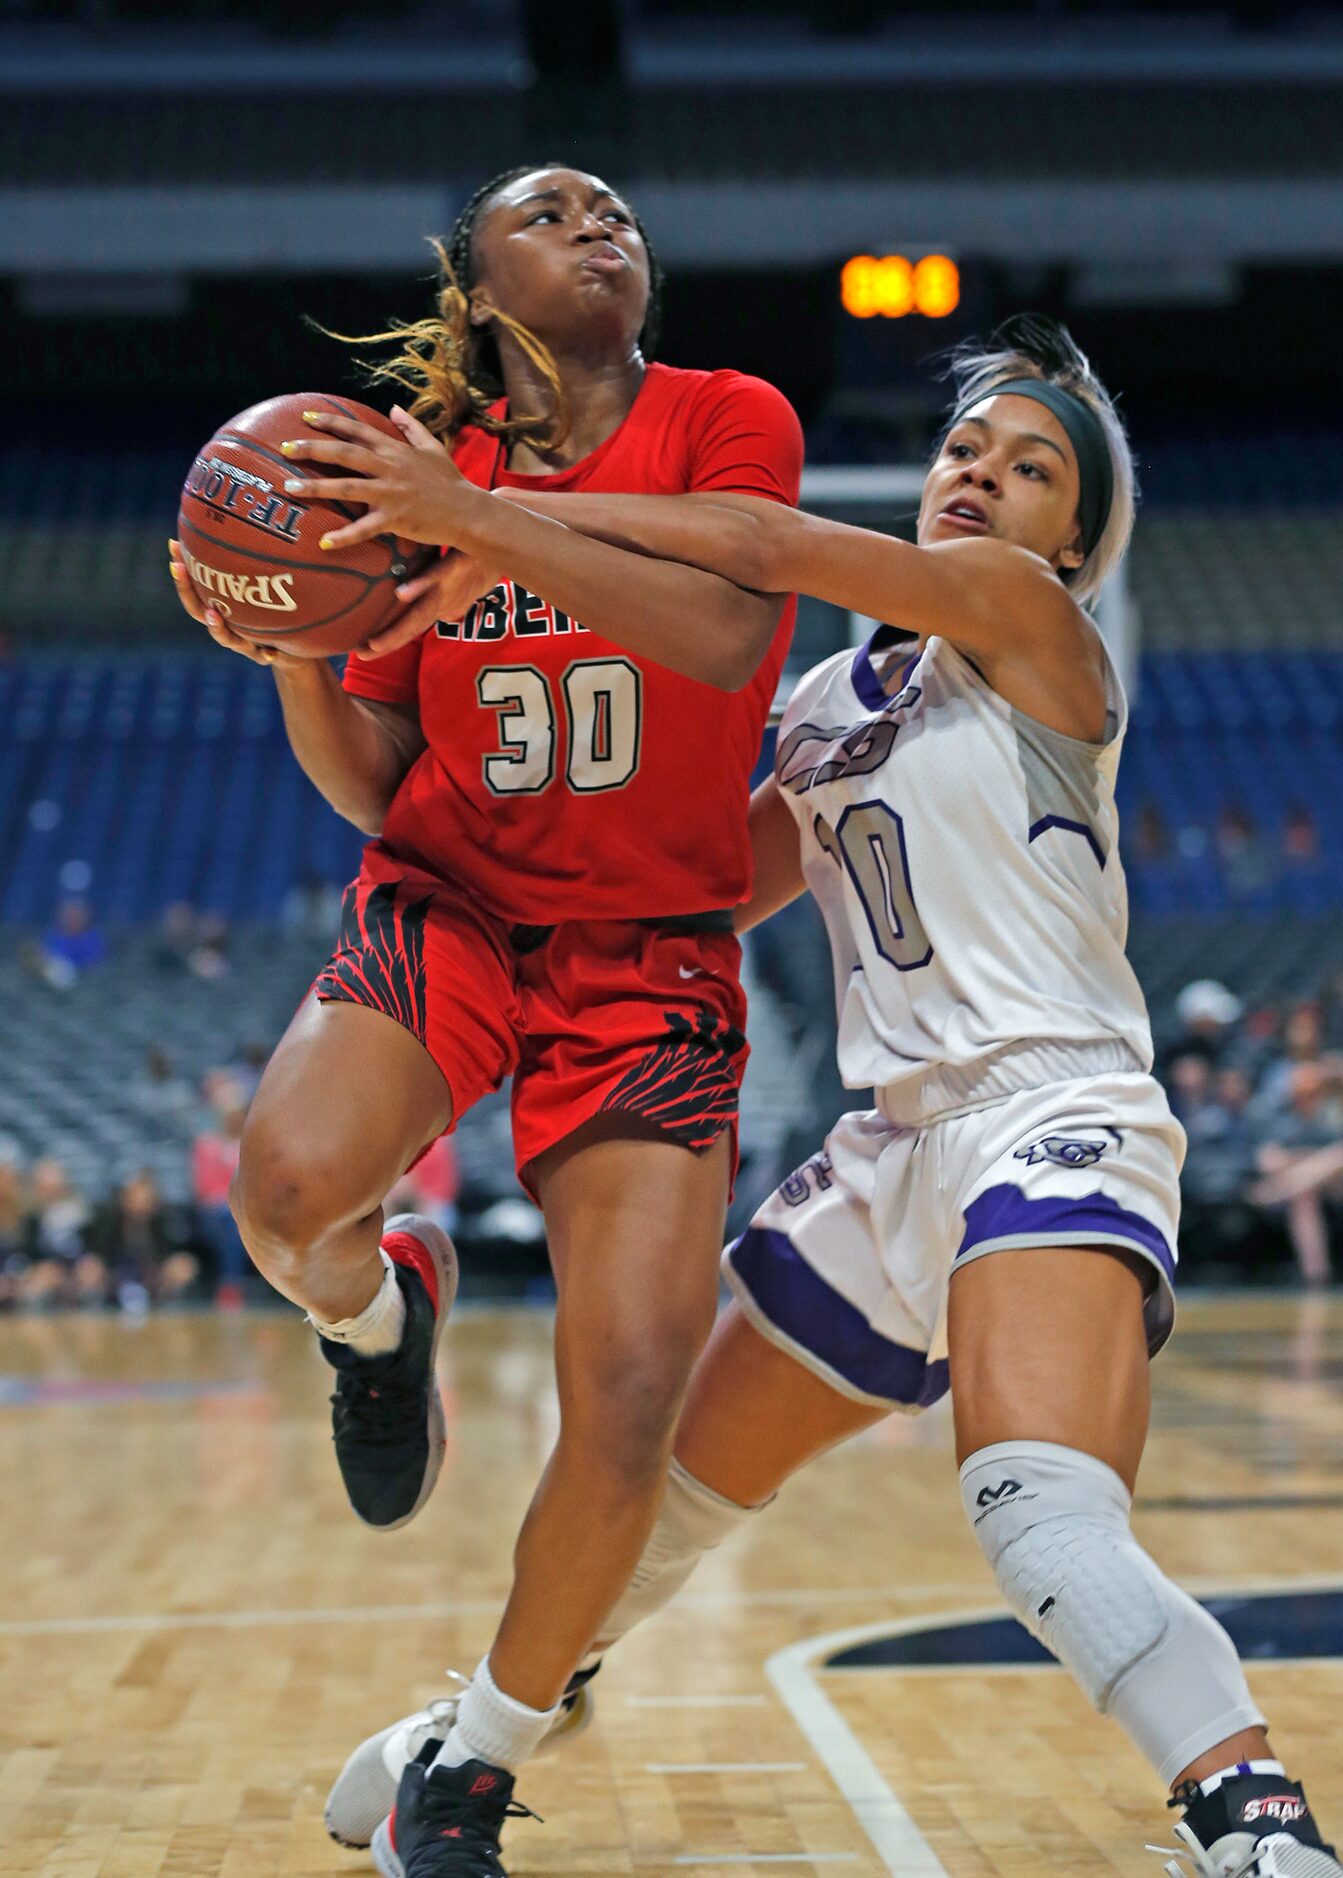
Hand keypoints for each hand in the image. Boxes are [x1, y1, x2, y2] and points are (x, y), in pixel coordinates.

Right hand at [168, 538, 307, 667]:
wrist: (298, 649)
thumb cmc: (277, 613)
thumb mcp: (266, 584)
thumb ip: (254, 562)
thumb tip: (244, 521)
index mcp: (223, 610)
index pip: (194, 591)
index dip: (182, 573)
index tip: (174, 548)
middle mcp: (228, 627)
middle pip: (200, 612)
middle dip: (186, 590)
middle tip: (179, 568)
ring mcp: (245, 644)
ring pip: (228, 639)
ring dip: (218, 628)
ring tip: (214, 614)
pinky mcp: (267, 656)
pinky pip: (266, 656)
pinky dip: (268, 654)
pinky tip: (273, 652)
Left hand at [279, 405, 481, 550]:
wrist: (468, 511)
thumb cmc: (450, 481)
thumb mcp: (433, 447)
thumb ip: (411, 427)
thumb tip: (394, 408)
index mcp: (394, 450)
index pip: (357, 430)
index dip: (330, 422)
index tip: (305, 417)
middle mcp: (389, 467)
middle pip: (344, 453)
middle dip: (312, 448)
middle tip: (284, 448)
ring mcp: (390, 492)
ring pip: (346, 486)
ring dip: (315, 486)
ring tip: (289, 486)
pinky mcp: (395, 518)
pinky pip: (365, 528)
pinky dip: (344, 536)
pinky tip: (324, 541)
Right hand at [355, 549, 501, 660]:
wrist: (502, 550)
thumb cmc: (474, 566)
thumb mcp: (451, 582)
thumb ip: (433, 594)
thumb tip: (414, 601)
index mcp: (437, 604)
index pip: (408, 628)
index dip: (388, 642)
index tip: (362, 654)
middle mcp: (440, 600)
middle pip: (410, 626)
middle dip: (387, 642)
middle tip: (362, 655)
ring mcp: (447, 586)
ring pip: (420, 612)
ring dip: (399, 629)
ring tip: (376, 643)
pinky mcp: (454, 566)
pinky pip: (435, 575)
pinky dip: (419, 586)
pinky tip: (401, 594)